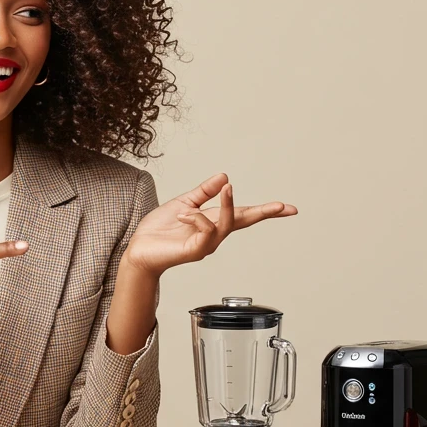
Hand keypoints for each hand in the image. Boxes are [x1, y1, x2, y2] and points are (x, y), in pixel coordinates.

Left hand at [123, 173, 296, 274]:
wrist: (139, 249)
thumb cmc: (160, 230)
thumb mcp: (184, 203)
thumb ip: (203, 191)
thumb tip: (224, 176)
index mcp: (213, 221)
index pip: (244, 213)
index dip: (265, 210)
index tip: (287, 208)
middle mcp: (214, 234)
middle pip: (244, 221)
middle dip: (265, 213)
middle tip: (283, 206)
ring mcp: (206, 244)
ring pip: (227, 224)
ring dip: (228, 204)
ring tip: (227, 188)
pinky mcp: (194, 250)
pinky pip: (205, 231)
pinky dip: (197, 218)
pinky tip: (184, 214)